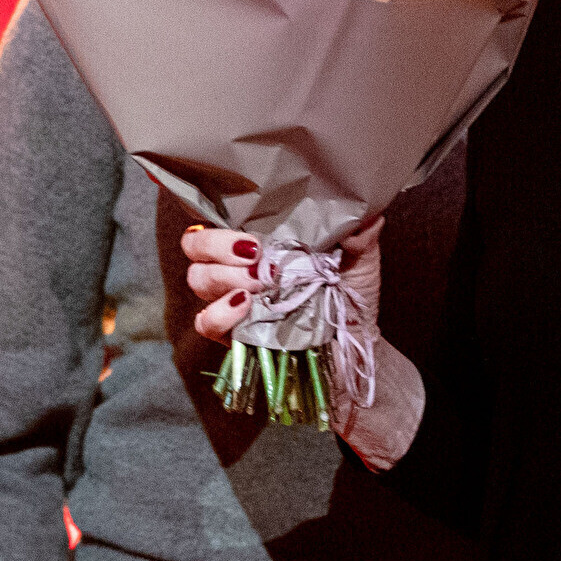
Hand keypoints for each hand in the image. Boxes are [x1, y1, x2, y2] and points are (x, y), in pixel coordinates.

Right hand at [181, 221, 420, 465]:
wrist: (356, 348)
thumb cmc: (353, 299)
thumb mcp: (361, 260)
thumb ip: (359, 233)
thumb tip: (364, 212)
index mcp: (260, 243)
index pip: (217, 218)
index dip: (221, 220)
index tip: (253, 233)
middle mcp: (238, 268)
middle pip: (195, 246)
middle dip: (218, 245)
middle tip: (255, 254)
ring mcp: (232, 301)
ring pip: (198, 278)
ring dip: (226, 276)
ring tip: (261, 284)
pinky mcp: (232, 335)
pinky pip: (205, 321)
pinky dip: (220, 312)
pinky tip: (246, 306)